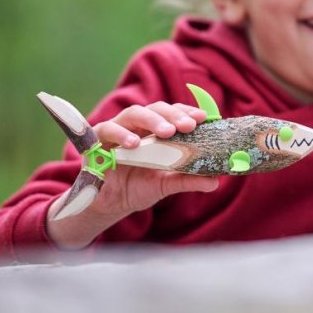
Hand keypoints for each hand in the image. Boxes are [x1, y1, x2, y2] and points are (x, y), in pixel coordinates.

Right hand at [87, 101, 218, 216]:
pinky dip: (121, 134)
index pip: (173, 113)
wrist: (109, 204)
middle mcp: (137, 125)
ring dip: (152, 120)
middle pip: (156, 108)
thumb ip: (187, 180)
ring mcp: (117, 129)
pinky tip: (134, 143)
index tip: (204, 118)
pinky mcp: (97, 140)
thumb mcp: (165, 185)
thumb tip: (215, 181)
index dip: (187, 112)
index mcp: (155, 131)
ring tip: (167, 132)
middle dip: (174, 115)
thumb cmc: (138, 187)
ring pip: (134, 113)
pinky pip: (108, 129)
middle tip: (189, 126)